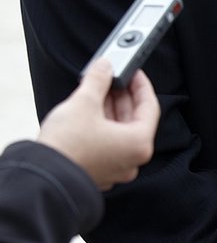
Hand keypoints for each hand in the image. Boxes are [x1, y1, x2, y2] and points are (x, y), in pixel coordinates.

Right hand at [37, 60, 159, 189]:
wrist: (41, 176)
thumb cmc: (66, 144)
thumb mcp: (84, 102)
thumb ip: (98, 80)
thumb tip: (104, 66)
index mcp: (139, 143)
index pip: (150, 107)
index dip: (141, 85)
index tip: (134, 73)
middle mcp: (133, 159)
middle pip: (135, 120)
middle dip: (123, 97)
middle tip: (113, 79)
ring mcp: (117, 168)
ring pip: (120, 132)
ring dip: (111, 110)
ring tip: (99, 92)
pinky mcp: (101, 172)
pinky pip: (109, 144)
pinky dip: (103, 127)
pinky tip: (90, 113)